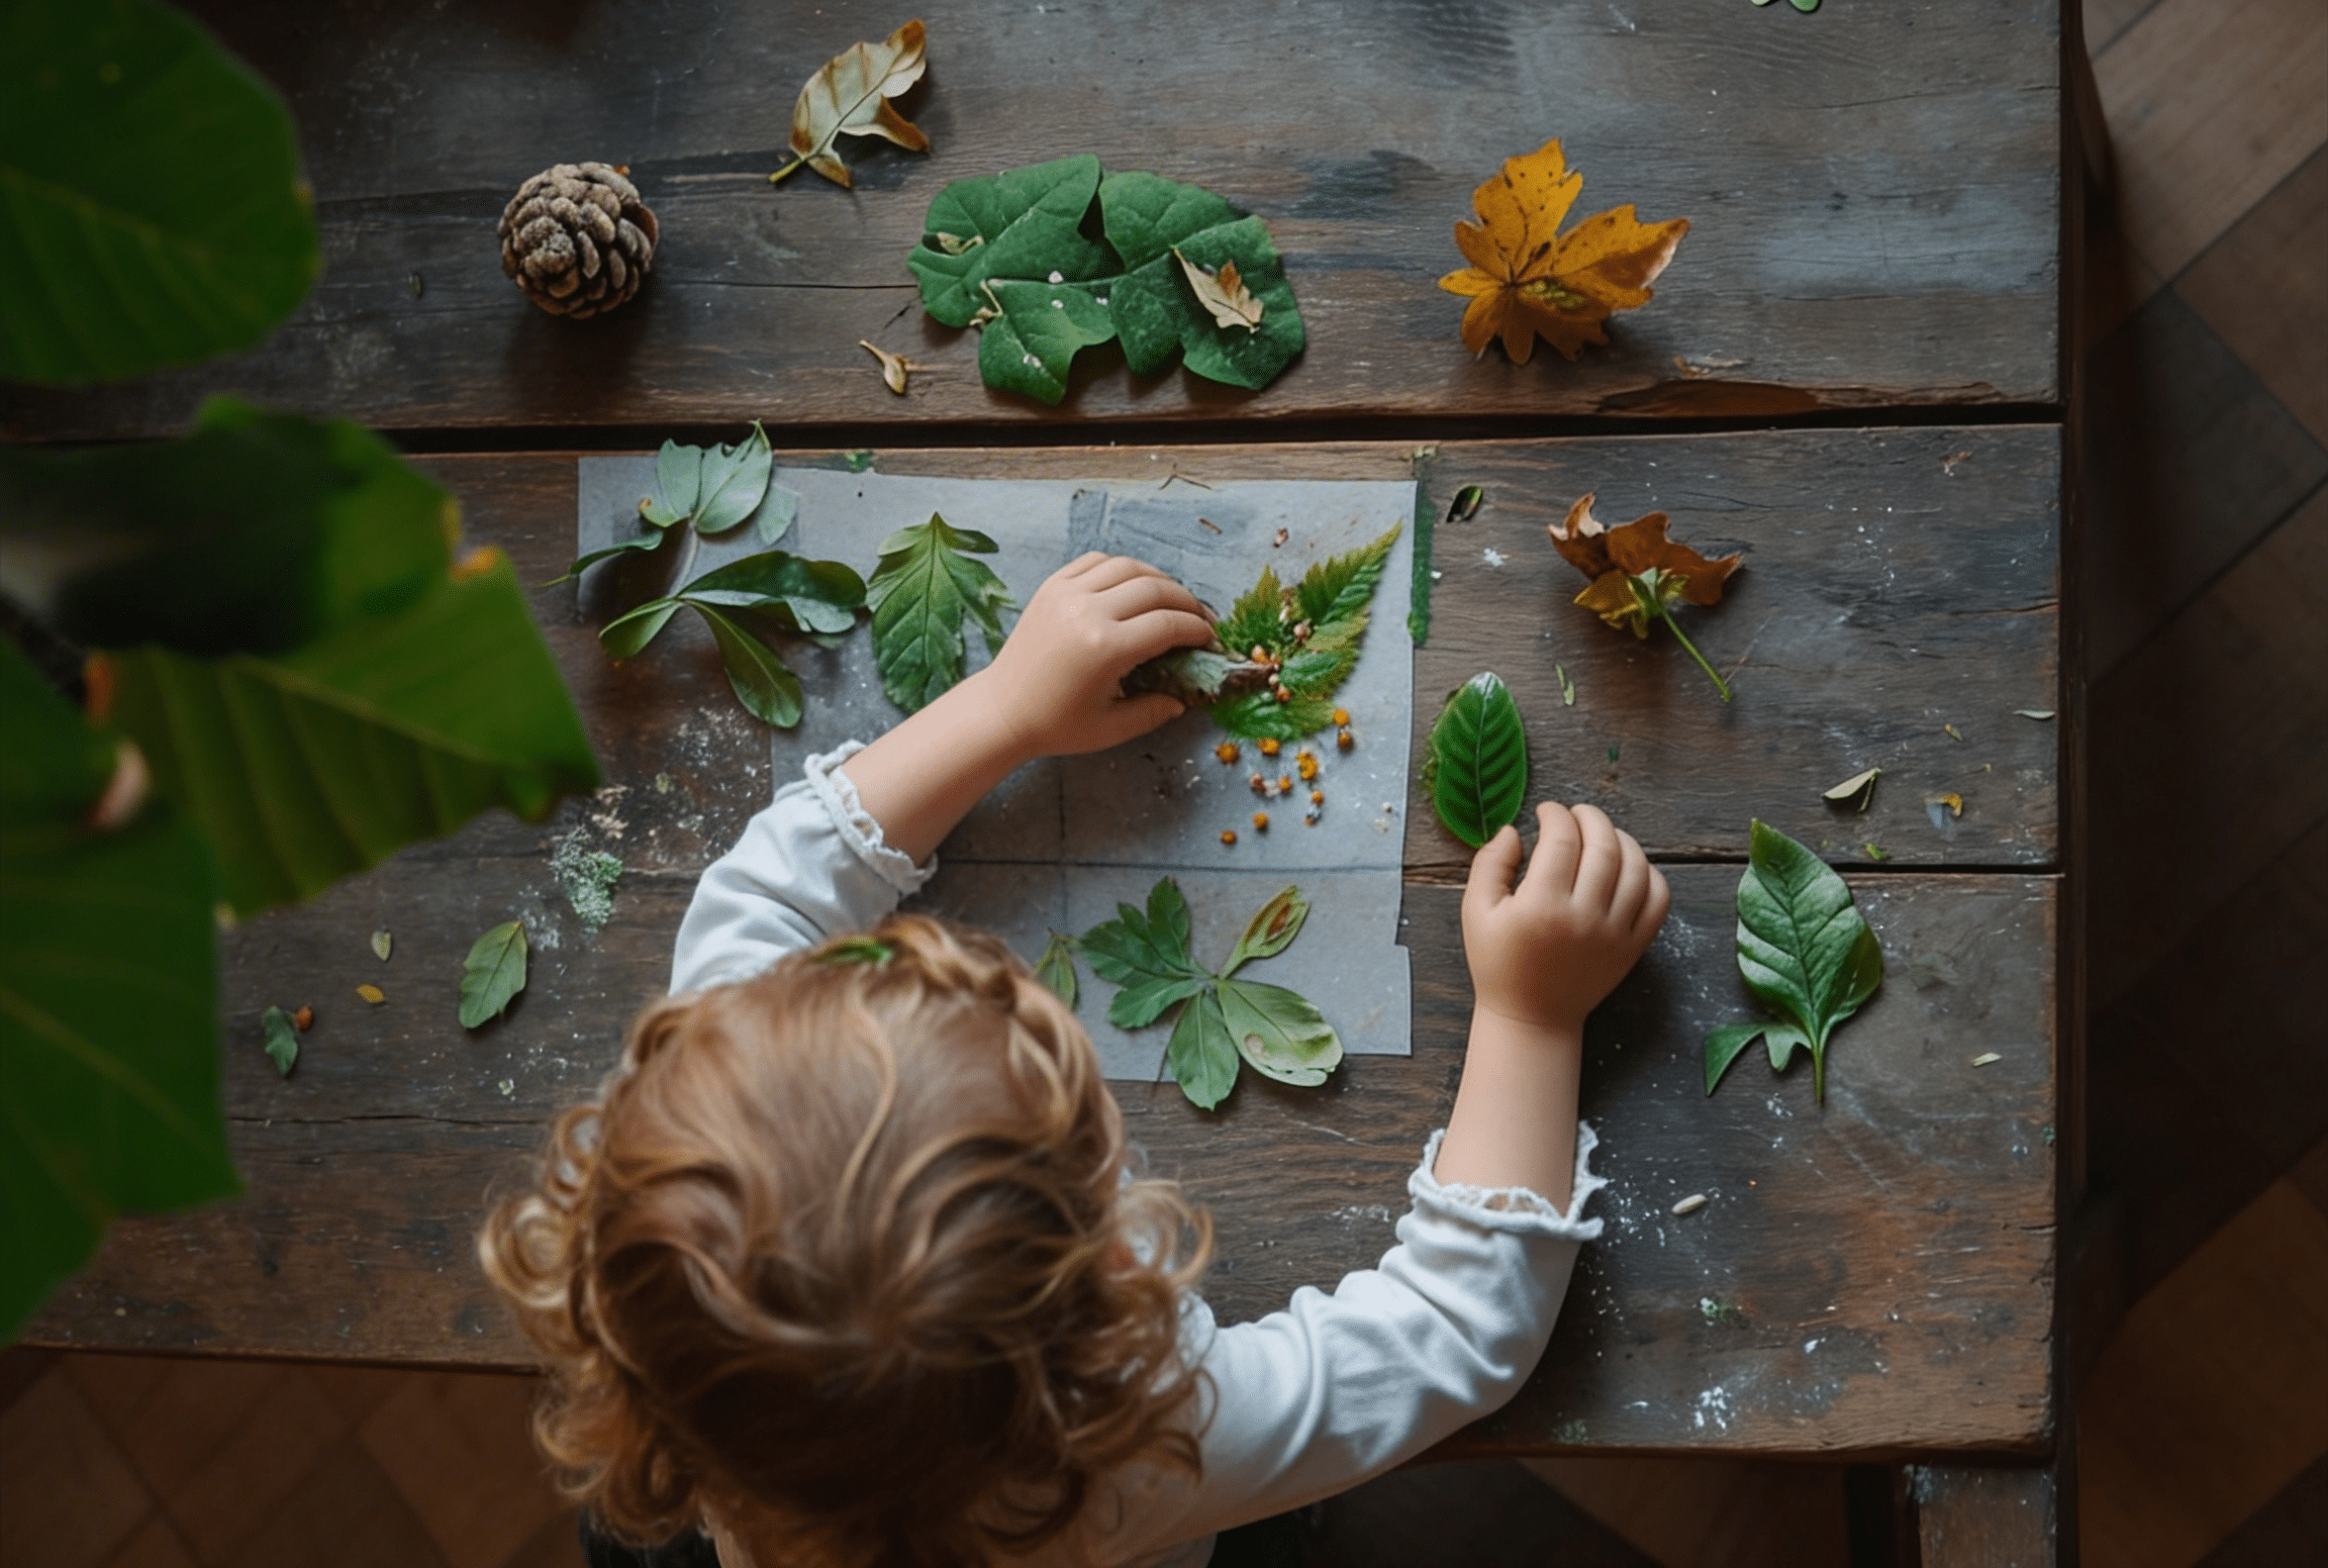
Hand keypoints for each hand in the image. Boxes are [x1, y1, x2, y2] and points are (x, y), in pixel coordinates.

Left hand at [964, 553, 1213, 761]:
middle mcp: (1087, 612)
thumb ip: (1154, 711)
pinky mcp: (1052, 586)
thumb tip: (1185, 698)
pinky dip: (1122, 568)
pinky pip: (1096, 562)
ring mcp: (1066, 593)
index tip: (1209, 638)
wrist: (1002, 710)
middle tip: (1198, 618)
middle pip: (1155, 588)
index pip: (1168, 625)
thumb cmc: (1056, 725)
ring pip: (1128, 567)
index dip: (1196, 629)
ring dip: (1158, 579)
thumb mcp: (1111, 728)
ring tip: (1170, 599)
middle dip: (1186, 601)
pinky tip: (1132, 585)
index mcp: (1105, 649)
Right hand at [1461, 801, 1670, 1033]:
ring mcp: (1615, 933)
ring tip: (1601, 835)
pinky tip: (1627, 865)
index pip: (1561, 839)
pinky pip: (1658, 898)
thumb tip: (1513, 830)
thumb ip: (1489, 864)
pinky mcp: (1634, 947)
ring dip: (1620, 838)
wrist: (1532, 1018)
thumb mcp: (1475, 912)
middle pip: (1603, 845)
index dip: (1555, 815)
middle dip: (1589, 817)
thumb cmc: (1498, 963)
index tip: (1546, 812)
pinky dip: (1649, 872)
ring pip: (1636, 866)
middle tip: (1575, 814)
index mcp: (1541, 906)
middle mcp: (1583, 917)